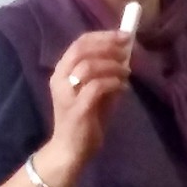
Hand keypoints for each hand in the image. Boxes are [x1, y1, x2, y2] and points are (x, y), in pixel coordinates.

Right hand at [47, 30, 130, 164]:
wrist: (71, 150)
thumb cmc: (85, 119)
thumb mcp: (97, 92)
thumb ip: (107, 74)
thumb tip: (127, 56)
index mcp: (62, 72)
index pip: (79, 43)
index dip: (103, 36)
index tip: (123, 36)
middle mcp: (59, 80)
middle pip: (82, 50)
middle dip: (108, 46)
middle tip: (127, 50)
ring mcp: (66, 95)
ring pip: (89, 66)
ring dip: (113, 65)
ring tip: (126, 72)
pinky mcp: (77, 110)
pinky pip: (96, 87)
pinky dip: (113, 82)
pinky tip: (123, 87)